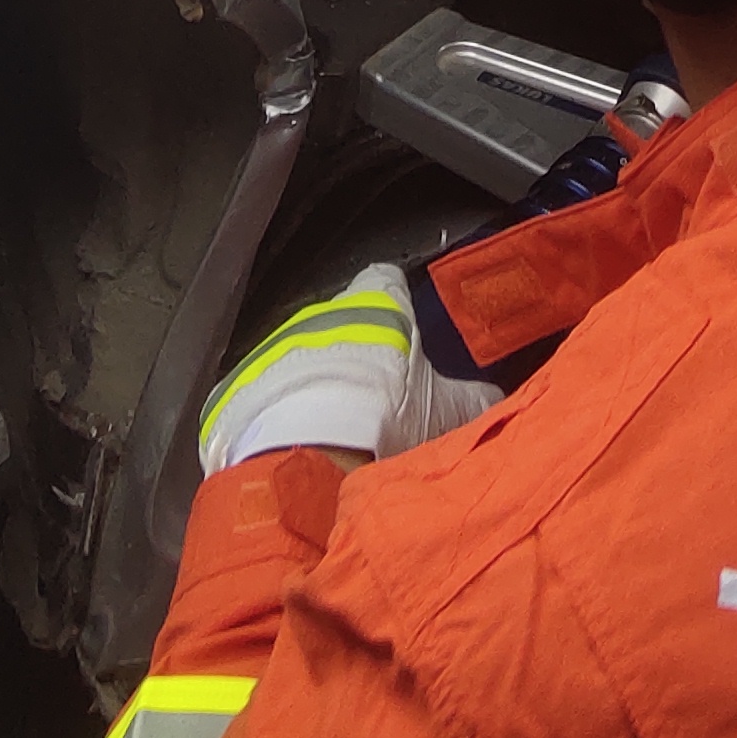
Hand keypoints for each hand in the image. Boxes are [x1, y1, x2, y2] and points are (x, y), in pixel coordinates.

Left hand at [193, 266, 501, 472]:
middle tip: (380, 398)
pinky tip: (299, 444)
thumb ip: (475, 397)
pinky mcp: (242, 385)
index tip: (411, 336)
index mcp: (375, 299)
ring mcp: (276, 345)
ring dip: (320, 384)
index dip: (401, 306)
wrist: (306, 456)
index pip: (389, 281)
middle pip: (346, 323)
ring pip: (305, 357)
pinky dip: (283, 412)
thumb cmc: (387, 415)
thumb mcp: (449, 409)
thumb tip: (495, 396)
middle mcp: (321, 309)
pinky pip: (268, 392)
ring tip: (338, 429)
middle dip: (361, 354)